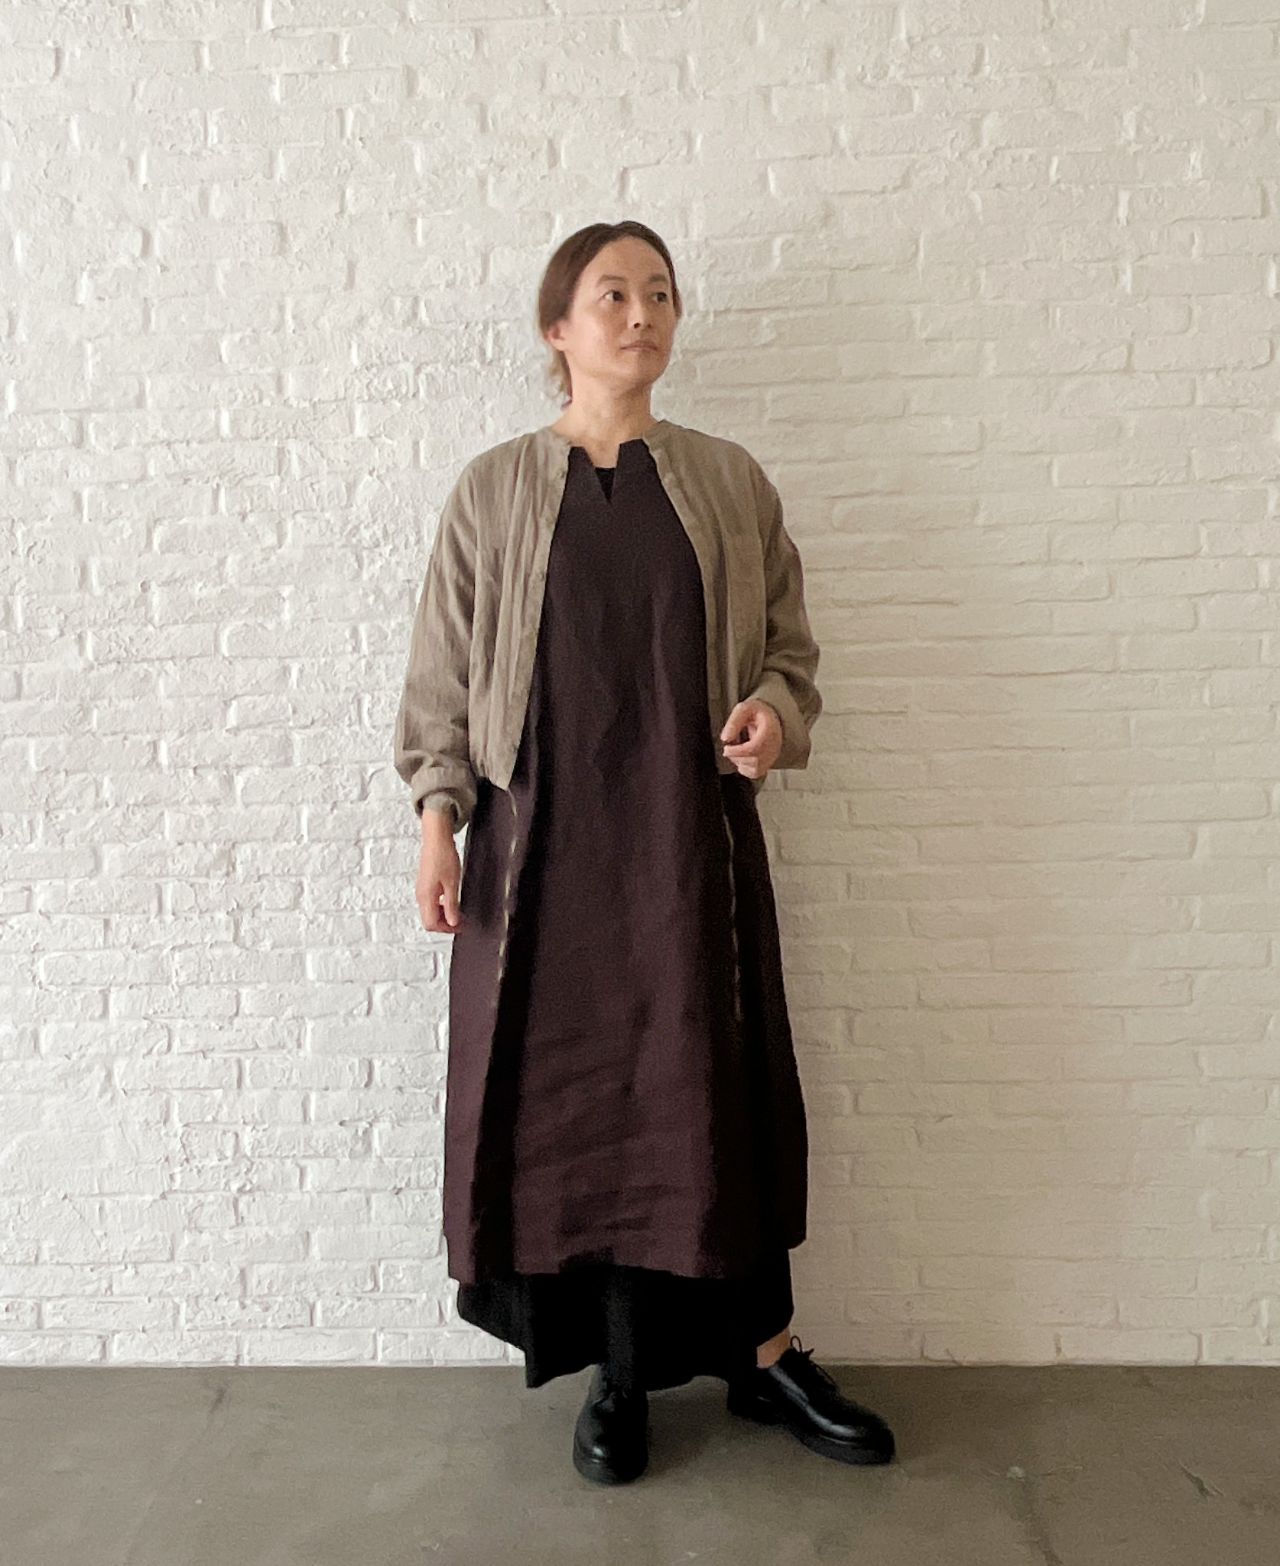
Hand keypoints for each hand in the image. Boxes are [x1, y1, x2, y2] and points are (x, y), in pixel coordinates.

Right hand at [416, 815, 465, 933]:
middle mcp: (420, 895)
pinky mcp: (424, 884)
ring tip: (458, 911)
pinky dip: (440, 906)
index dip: (447, 929)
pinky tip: (450, 900)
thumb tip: (453, 922)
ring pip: (429, 912)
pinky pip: (430, 902)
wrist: (436, 839)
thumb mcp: (452, 884)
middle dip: (445, 924)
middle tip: (461, 921)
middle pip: (429, 920)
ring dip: (443, 915)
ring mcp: (421, 890)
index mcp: (426, 897)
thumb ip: (451, 905)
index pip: (431, 924)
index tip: (460, 926)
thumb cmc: (443, 857)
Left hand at [720, 698, 781, 781]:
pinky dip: (745, 768)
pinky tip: (741, 757)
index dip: (738, 751)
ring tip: (736, 751)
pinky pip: (755, 773)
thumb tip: (725, 738)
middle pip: (755, 761)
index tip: (727, 748)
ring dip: (740, 762)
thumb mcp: (744, 709)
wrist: (771, 718)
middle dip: (737, 756)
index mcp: (769, 731)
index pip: (755, 748)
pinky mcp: (768, 764)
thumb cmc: (758, 713)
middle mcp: (774, 746)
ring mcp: (772, 757)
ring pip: (755, 769)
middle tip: (729, 748)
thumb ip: (734, 722)